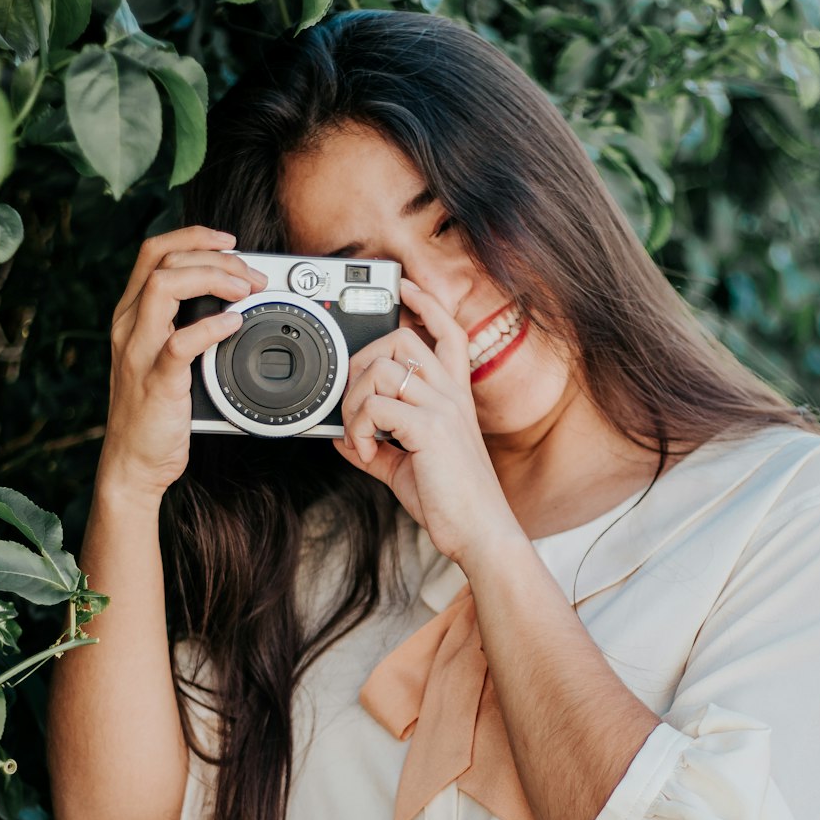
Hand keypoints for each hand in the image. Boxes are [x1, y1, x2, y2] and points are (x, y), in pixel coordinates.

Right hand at [98, 227, 267, 502]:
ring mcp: (139, 352)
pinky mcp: (156, 382)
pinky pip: (179, 342)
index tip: (230, 242)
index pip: (154, 251)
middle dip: (213, 255)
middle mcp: (129, 326)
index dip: (194, 236)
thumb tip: (230, 305)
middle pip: (162, 258)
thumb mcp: (164, 359)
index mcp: (131, 315)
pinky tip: (235, 324)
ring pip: (164, 285)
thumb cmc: (156, 412)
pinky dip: (210, 327)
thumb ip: (184, 328)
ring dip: (212, 278)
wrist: (133, 463)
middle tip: (251, 274)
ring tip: (246, 291)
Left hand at [334, 279, 523, 565]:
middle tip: (353, 404)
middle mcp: (451, 394)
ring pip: (382, 369)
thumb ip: (376, 446)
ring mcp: (442, 408)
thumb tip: (340, 435)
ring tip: (358, 435)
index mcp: (454, 397)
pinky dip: (358, 428)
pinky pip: (377, 406)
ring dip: (355, 401)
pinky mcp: (430, 428)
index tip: (403, 287)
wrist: (479, 532)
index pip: (448, 332)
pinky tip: (363, 452)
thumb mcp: (406, 466)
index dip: (426, 303)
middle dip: (362, 363)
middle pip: (401, 340)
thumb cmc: (451, 502)